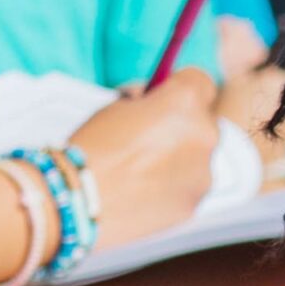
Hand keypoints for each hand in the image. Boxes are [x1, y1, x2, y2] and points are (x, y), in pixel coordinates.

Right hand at [70, 69, 221, 246]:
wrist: (80, 200)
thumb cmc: (92, 149)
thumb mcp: (117, 105)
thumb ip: (149, 101)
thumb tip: (159, 101)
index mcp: (185, 103)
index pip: (201, 82)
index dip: (182, 87)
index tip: (168, 95)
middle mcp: (204, 135)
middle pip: (203, 122)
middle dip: (181, 126)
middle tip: (147, 136)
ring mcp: (203, 172)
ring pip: (198, 157)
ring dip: (179, 158)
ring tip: (139, 169)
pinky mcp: (195, 203)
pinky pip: (189, 186)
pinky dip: (173, 185)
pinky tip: (142, 189)